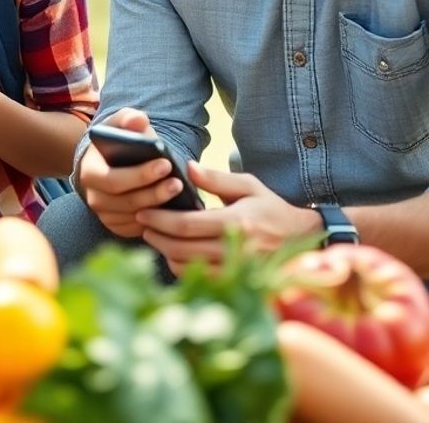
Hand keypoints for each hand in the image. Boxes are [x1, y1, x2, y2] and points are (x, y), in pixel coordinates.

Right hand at [78, 108, 182, 238]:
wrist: (111, 162)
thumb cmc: (117, 142)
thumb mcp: (120, 125)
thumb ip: (128, 119)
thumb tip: (138, 120)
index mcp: (89, 172)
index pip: (112, 180)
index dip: (140, 175)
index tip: (165, 163)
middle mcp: (93, 196)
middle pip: (125, 202)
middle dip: (154, 193)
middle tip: (178, 182)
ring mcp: (104, 214)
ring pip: (134, 218)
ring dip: (159, 208)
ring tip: (180, 194)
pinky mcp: (117, 226)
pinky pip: (138, 230)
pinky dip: (157, 222)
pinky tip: (174, 210)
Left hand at [137, 163, 322, 276]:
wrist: (305, 239)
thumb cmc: (272, 208)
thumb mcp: (248, 186)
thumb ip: (216, 178)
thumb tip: (187, 167)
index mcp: (236, 222)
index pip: (186, 225)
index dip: (160, 220)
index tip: (144, 213)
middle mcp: (237, 248)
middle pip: (182, 248)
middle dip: (156, 237)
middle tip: (143, 225)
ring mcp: (238, 269)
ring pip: (188, 267)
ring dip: (166, 254)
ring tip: (157, 238)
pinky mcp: (239, 282)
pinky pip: (201, 280)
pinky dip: (184, 269)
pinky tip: (177, 255)